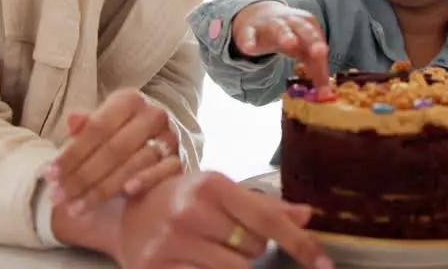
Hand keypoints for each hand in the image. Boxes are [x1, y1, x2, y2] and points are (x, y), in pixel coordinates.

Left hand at [47, 90, 181, 213]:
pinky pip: (165, 170)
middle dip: (82, 176)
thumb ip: (86, 124)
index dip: (73, 152)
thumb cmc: (121, 130)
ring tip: (77, 206)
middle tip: (58, 197)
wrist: (157, 136)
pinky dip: (146, 180)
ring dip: (103, 188)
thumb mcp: (103, 121)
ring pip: (134, 163)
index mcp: (130, 100)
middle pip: (114, 149)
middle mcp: (152, 114)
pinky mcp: (180, 157)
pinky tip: (126, 193)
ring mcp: (169, 136)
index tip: (50, 174)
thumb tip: (72, 120)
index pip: (98, 127)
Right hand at [113, 171, 332, 268]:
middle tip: (225, 234)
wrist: (123, 216)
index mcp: (211, 186)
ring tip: (211, 247)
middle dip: (250, 247)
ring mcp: (171, 243)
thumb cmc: (179, 199)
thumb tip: (307, 215)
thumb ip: (264, 205)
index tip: (325, 264)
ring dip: (231, 264)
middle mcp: (190, 212)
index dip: (300, 244)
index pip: (268, 220)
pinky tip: (196, 261)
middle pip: (253, 249)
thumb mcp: (218, 191)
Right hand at [231, 1, 330, 87]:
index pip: (316, 37)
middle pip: (302, 28)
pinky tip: (249, 48)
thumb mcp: (304, 50)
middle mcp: (290, 22)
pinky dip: (249, 40)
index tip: (323, 54)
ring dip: (284, 34)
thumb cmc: (289, 35)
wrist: (258, 15)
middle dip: (310, 38)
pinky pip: (248, 35)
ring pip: (278, 28)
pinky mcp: (250, 31)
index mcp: (306, 25)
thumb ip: (317, 70)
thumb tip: (326, 94)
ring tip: (289, 43)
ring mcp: (269, 25)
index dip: (319, 45)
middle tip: (318, 50)